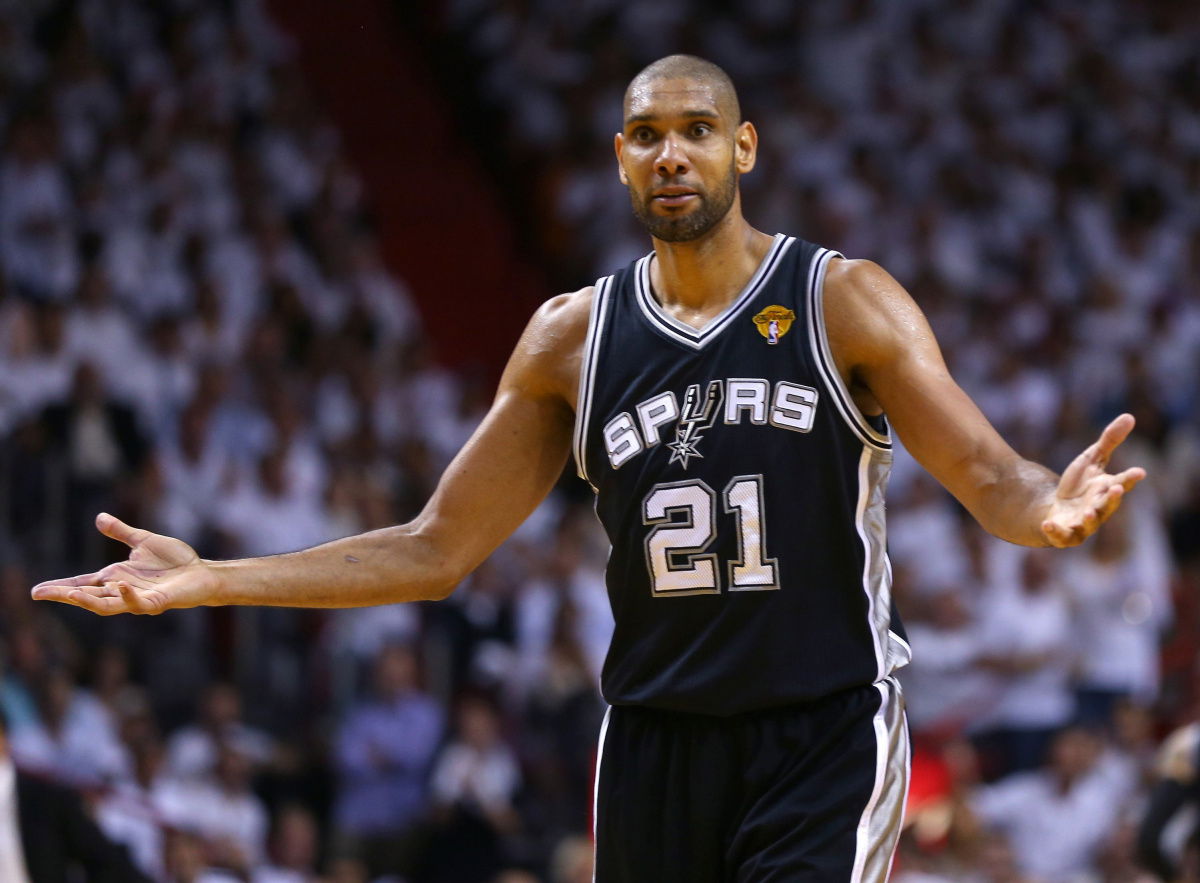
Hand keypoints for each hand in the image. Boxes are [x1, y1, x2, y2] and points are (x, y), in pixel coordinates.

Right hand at [30, 513, 217, 614]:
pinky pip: (139, 604)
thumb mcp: (143, 541)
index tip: (37, 591)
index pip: (83, 583)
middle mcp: (123, 590)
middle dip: (65, 595)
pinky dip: (128, 596)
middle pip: (88, 596)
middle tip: (41, 594)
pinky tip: (121, 585)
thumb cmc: (175, 560)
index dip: (61, 587)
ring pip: (107, 605)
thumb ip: (121, 532)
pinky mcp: (157, 602)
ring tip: (70, 594)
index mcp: (117, 577)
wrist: (202, 572)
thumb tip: (99, 518)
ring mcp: (139, 598)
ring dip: (88, 601)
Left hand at [1041, 414, 1145, 547]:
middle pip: (1108, 505)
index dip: (1130, 478)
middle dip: (1112, 499)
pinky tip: (1047, 524)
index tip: (1139, 472)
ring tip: (1087, 512)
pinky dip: (1055, 532)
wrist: (1056, 510)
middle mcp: (1099, 508)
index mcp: (1107, 489)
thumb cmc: (1078, 485)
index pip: (1122, 483)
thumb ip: (1109, 441)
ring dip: (1090, 518)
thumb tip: (1130, 416)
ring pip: (1089, 523)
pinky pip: (1061, 536)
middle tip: (1116, 489)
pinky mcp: (1065, 534)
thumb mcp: (1091, 459)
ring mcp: (1083, 523)